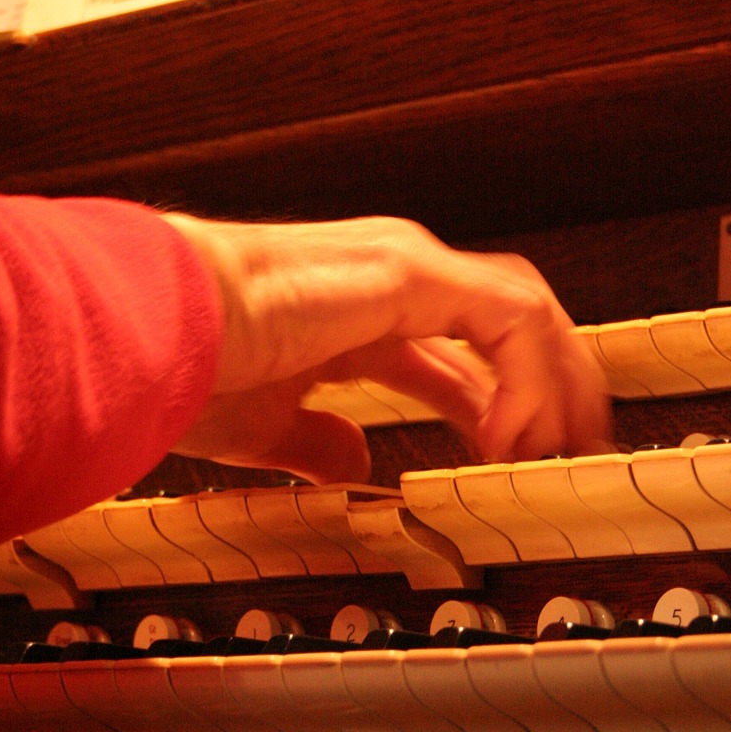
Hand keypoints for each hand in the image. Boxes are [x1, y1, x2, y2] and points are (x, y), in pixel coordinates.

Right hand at [162, 214, 611, 482]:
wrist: (157, 327)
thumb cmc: (193, 366)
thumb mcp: (266, 426)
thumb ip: (317, 442)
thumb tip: (352, 465)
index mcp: (364, 314)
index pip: (463, 355)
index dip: (506, 407)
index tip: (521, 461)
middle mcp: (397, 278)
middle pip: (511, 325)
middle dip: (552, 388)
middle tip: (573, 453)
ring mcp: (408, 266)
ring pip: (524, 313)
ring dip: (557, 383)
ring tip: (562, 451)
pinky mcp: (411, 270)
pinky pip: (508, 319)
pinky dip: (526, 379)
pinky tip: (509, 438)